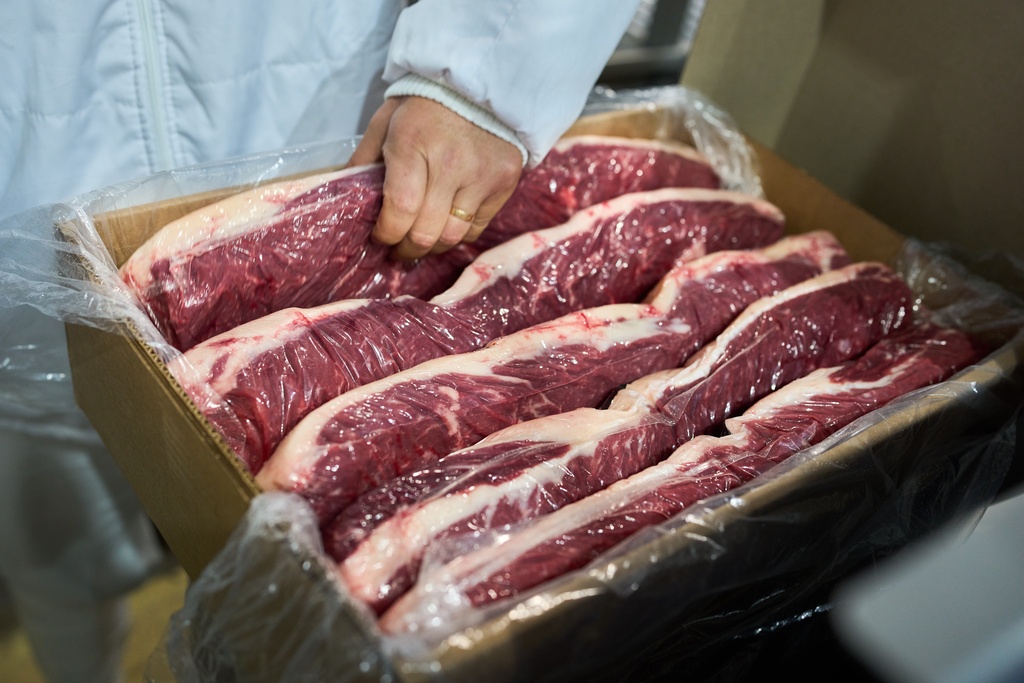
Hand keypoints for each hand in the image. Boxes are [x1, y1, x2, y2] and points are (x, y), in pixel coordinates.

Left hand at [348, 96, 522, 260]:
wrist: (480, 82)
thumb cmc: (424, 103)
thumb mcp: (386, 122)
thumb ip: (365, 159)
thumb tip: (347, 198)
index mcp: (413, 144)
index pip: (400, 209)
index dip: (387, 234)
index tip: (380, 237)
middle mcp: (450, 164)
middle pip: (427, 232)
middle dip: (407, 248)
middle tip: (399, 248)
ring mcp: (481, 176)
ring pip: (453, 236)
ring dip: (433, 246)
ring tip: (422, 241)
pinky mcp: (504, 182)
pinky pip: (478, 227)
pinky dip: (459, 233)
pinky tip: (447, 224)